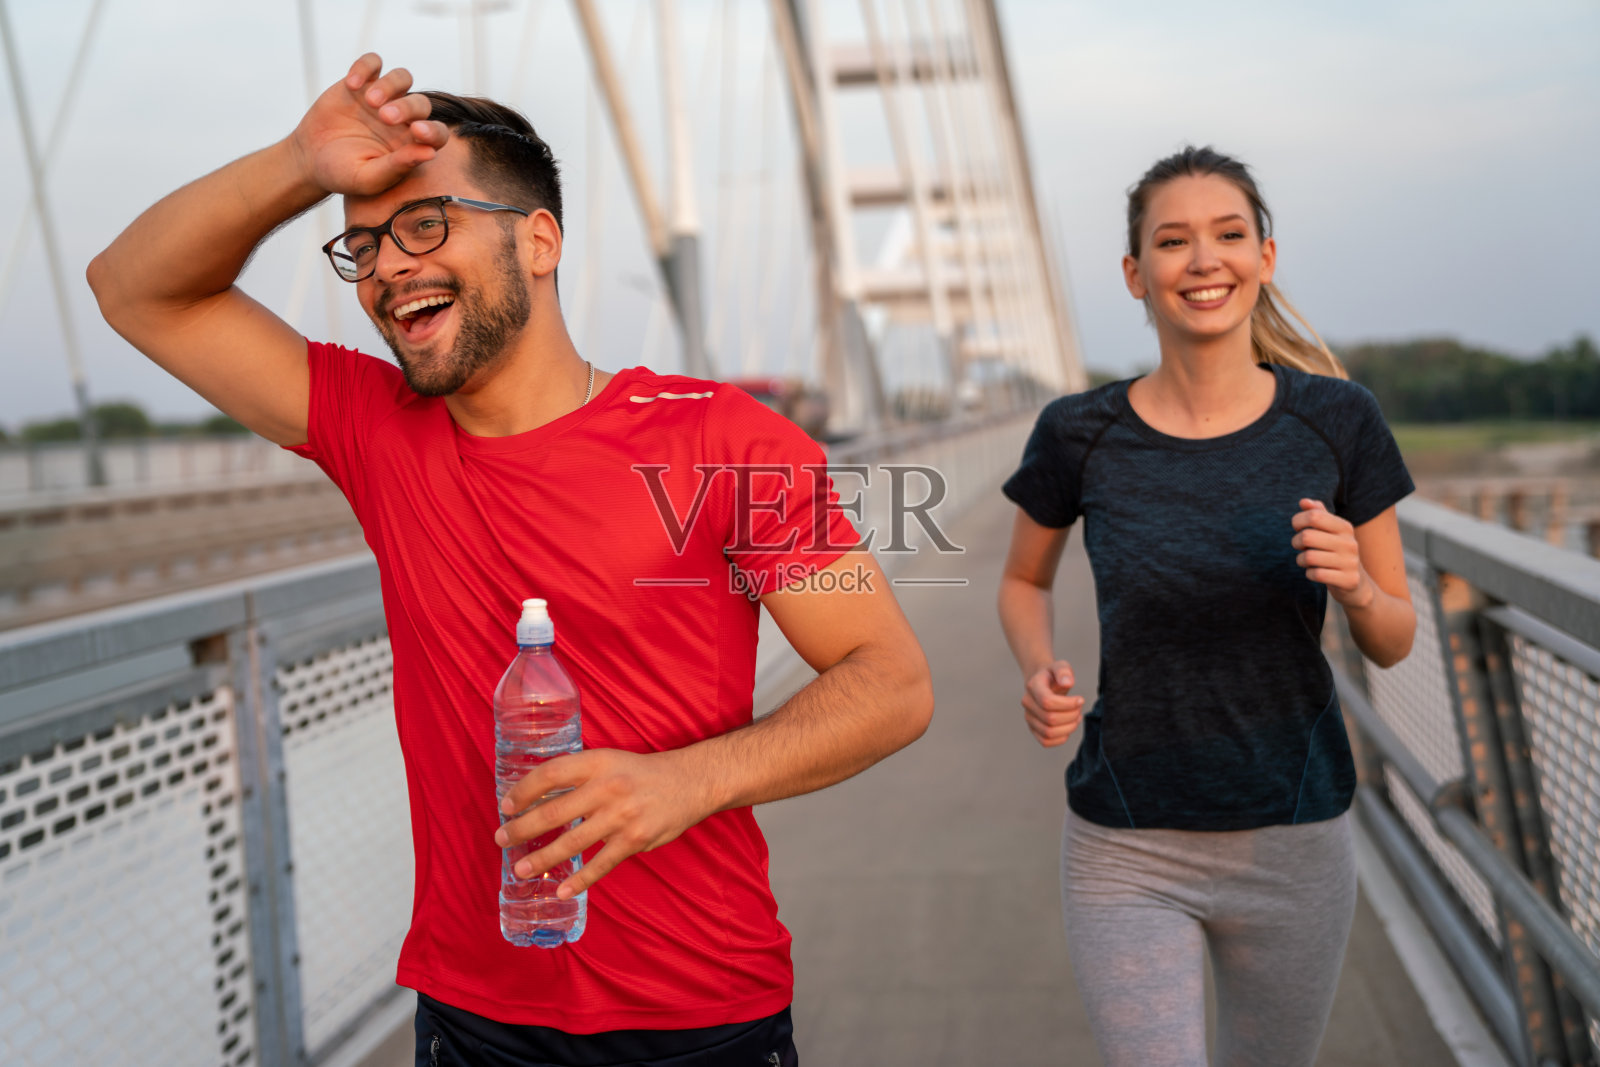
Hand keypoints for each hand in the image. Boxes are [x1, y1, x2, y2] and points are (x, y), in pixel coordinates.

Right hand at [289, 54, 449, 196]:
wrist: (311, 158)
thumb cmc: (344, 174)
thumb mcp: (369, 177)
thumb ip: (398, 166)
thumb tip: (430, 153)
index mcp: (412, 145)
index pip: (437, 134)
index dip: (433, 131)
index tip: (418, 132)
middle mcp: (404, 120)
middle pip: (421, 103)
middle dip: (406, 108)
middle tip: (385, 117)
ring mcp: (384, 98)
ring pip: (402, 78)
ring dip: (390, 85)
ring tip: (370, 101)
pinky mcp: (361, 83)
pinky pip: (373, 63)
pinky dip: (365, 67)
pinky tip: (352, 84)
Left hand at [493, 748, 709, 898]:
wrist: (690, 782)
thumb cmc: (642, 774)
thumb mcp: (609, 761)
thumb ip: (579, 777)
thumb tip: (538, 800)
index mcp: (597, 763)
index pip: (550, 774)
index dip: (524, 790)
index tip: (506, 805)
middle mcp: (607, 788)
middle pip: (554, 811)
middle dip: (522, 828)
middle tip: (501, 839)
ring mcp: (621, 816)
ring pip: (572, 842)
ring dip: (542, 858)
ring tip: (521, 869)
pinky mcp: (634, 840)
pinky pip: (601, 864)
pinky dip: (580, 879)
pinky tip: (562, 889)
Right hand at [1022, 659, 1082, 746]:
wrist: (1044, 683)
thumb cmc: (1053, 675)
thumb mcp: (1060, 666)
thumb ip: (1064, 671)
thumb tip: (1068, 682)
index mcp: (1033, 686)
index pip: (1047, 702)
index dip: (1068, 704)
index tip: (1080, 700)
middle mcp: (1027, 703)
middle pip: (1050, 719)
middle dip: (1071, 715)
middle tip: (1079, 708)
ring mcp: (1029, 718)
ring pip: (1048, 732)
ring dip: (1068, 727)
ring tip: (1076, 717)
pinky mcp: (1034, 729)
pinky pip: (1046, 742)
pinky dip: (1061, 738)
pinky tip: (1069, 726)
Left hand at [1292, 499, 1371, 606]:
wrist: (1356, 584)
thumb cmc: (1335, 553)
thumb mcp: (1329, 532)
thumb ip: (1318, 514)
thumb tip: (1304, 501)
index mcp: (1345, 527)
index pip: (1314, 516)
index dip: (1298, 521)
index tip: (1298, 528)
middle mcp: (1350, 543)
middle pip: (1307, 536)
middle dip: (1296, 542)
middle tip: (1301, 547)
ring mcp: (1351, 562)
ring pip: (1308, 557)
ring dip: (1301, 560)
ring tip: (1307, 561)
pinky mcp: (1348, 580)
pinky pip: (1316, 574)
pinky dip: (1309, 574)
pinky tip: (1315, 573)